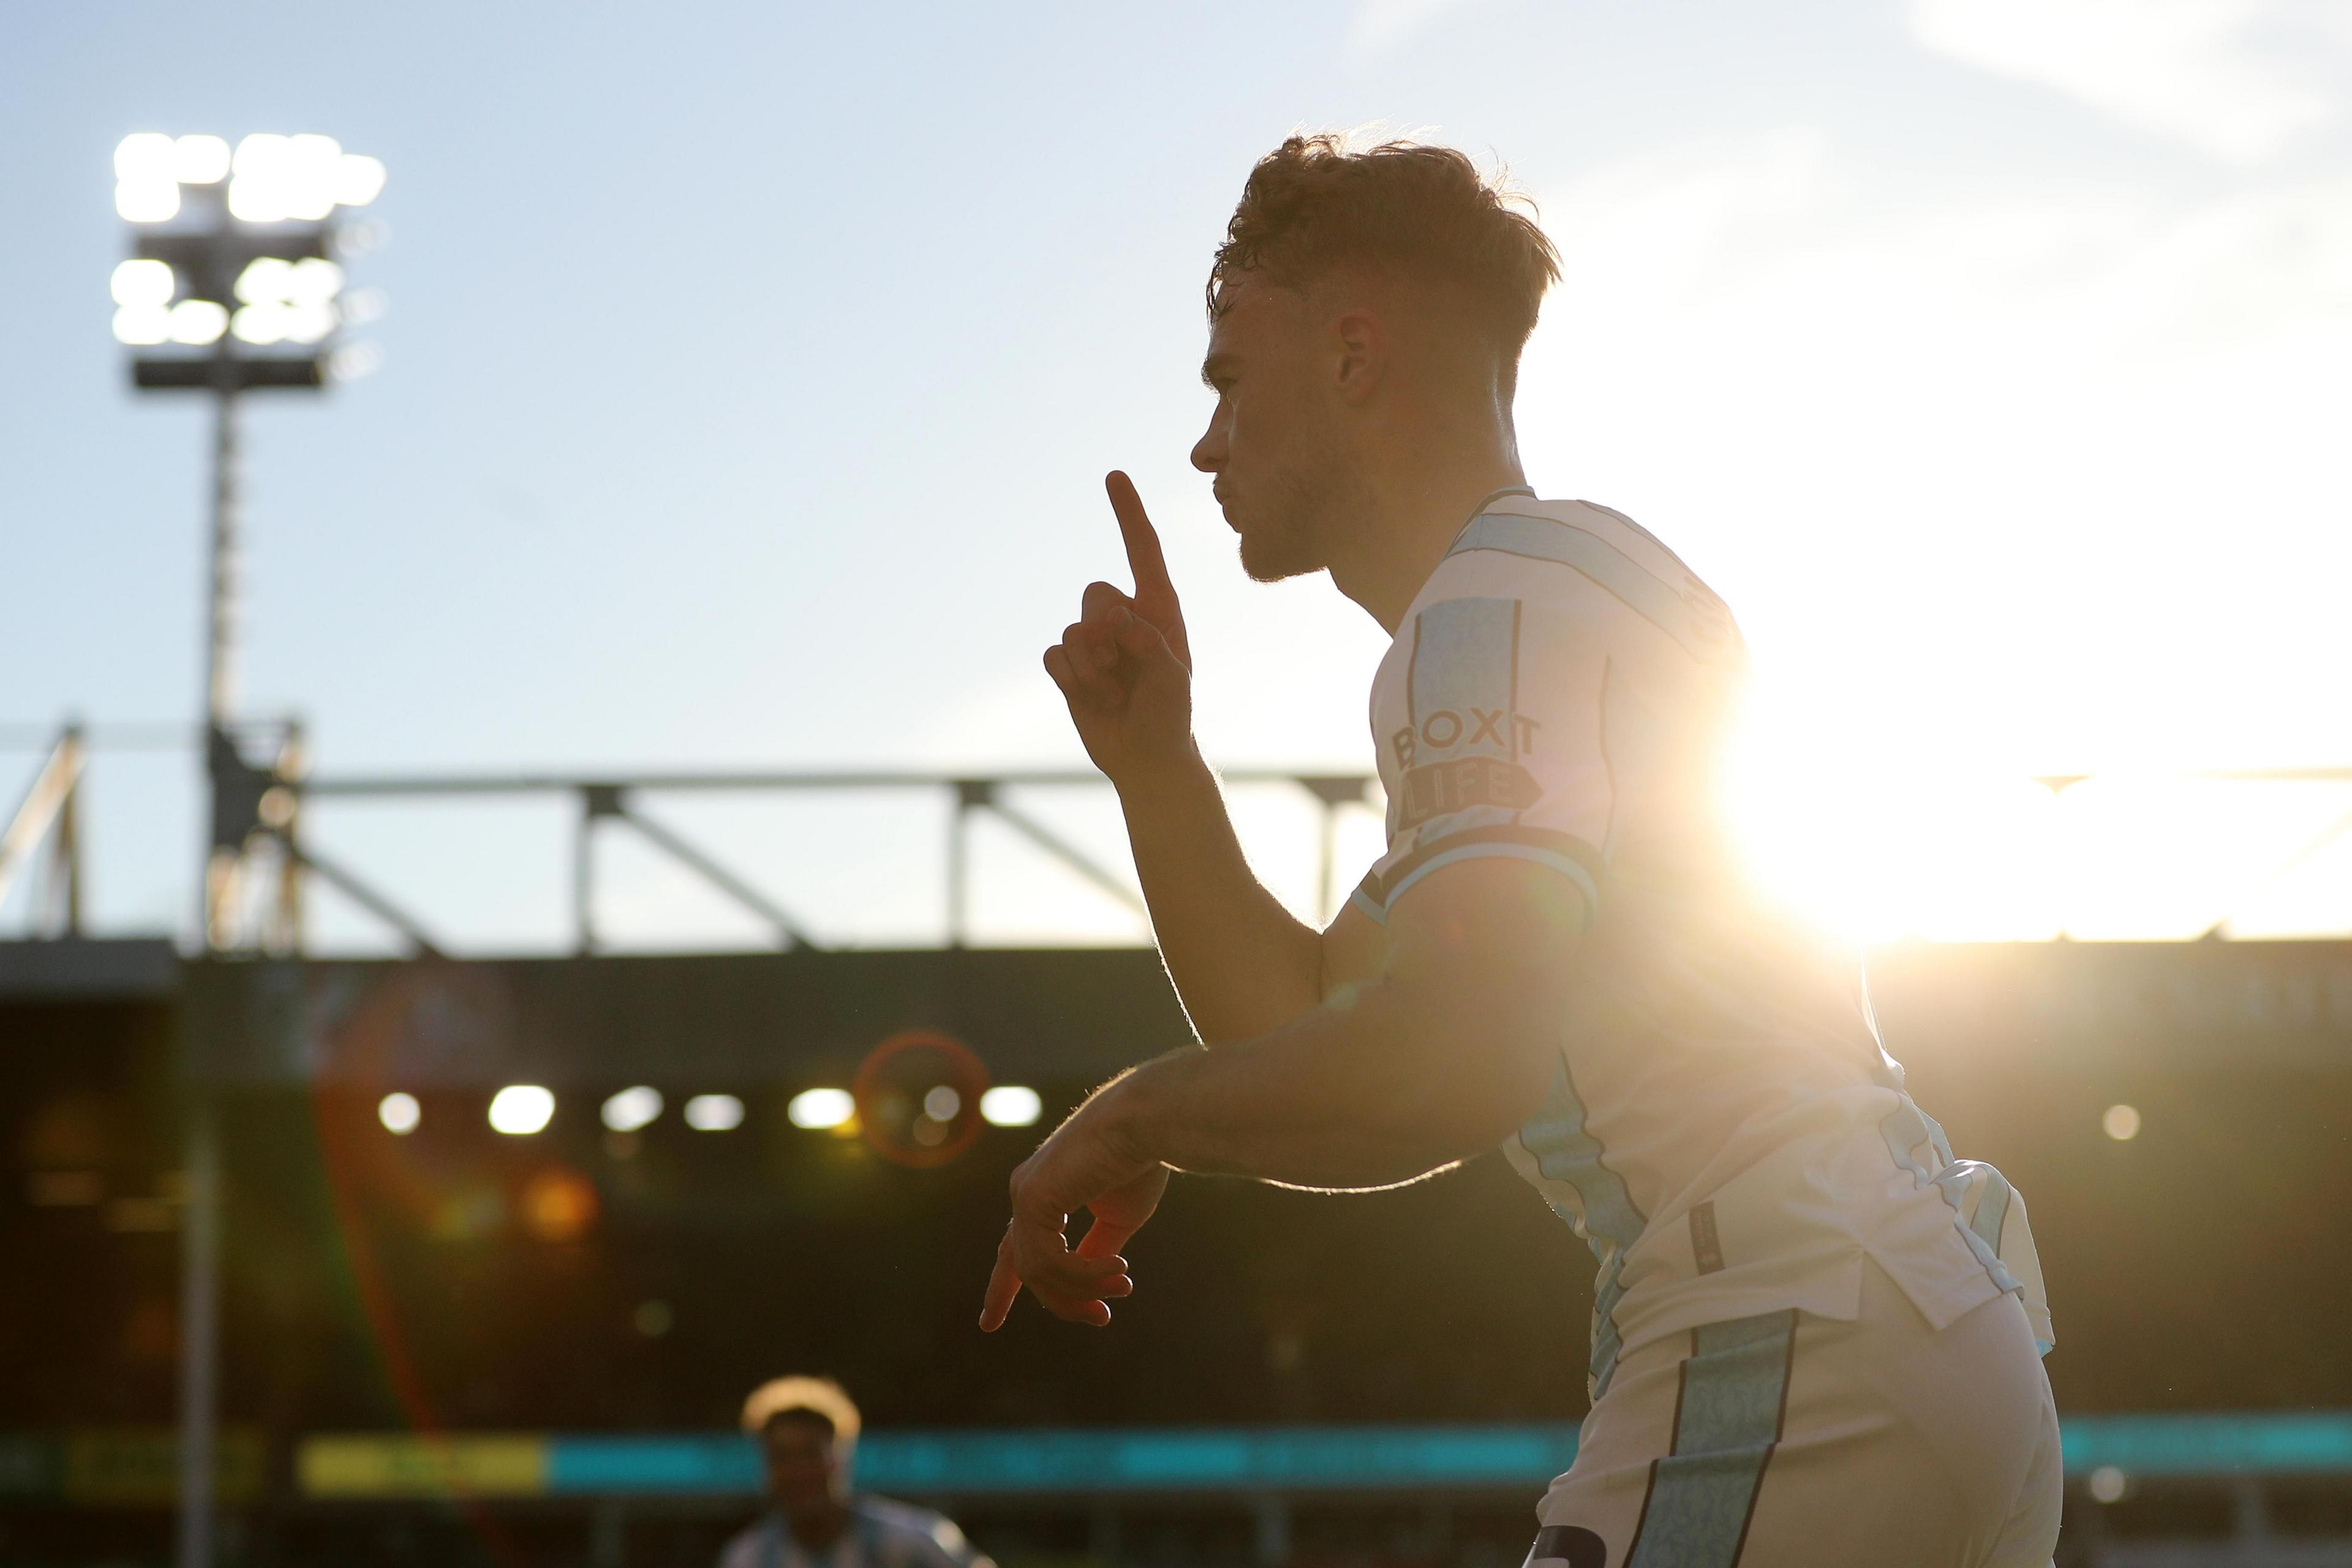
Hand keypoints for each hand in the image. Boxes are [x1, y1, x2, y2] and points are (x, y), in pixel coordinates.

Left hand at [979, 1083, 1169, 1330]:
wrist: (1147, 1124)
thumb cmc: (1139, 1162)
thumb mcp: (1116, 1219)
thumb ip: (1093, 1251)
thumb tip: (1081, 1287)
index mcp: (1044, 1194)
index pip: (1016, 1247)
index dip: (1002, 1288)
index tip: (988, 1324)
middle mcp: (1026, 1192)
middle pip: (1016, 1263)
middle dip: (1044, 1302)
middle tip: (1099, 1320)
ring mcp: (1024, 1195)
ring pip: (1039, 1272)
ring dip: (1085, 1290)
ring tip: (1125, 1286)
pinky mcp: (1031, 1198)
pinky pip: (1048, 1261)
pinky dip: (1084, 1275)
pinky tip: (1118, 1270)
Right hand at [1044, 472, 1195, 786]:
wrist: (1146, 757)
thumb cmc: (1170, 713)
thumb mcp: (1170, 675)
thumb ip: (1145, 639)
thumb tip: (1109, 616)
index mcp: (1158, 609)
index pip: (1143, 551)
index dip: (1128, 513)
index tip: (1114, 475)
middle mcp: (1124, 618)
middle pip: (1094, 594)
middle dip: (1104, 631)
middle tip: (1123, 668)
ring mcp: (1094, 642)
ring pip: (1072, 629)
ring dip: (1091, 666)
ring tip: (1114, 691)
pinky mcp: (1069, 667)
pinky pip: (1053, 654)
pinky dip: (1070, 678)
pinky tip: (1091, 697)